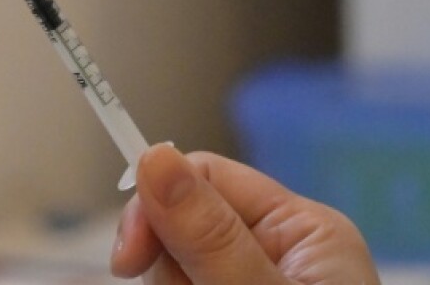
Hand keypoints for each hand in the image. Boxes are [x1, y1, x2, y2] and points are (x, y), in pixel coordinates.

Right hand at [112, 144, 379, 283]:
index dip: (157, 203)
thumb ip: (213, 238)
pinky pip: (180, 282)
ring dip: (171, 283)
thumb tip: (154, 157)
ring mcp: (254, 282)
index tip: (126, 257)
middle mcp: (279, 254)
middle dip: (167, 263)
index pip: (208, 176)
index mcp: (303, 229)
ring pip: (172, 264)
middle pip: (179, 223)